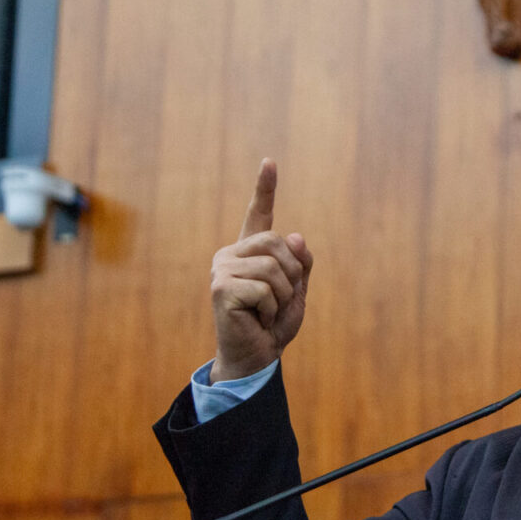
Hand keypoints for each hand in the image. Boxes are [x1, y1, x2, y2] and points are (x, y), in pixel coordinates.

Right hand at [208, 159, 313, 381]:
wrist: (257, 357)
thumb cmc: (275, 324)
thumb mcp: (298, 289)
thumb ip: (299, 262)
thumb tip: (293, 235)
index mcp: (250, 252)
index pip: (259, 214)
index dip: (265, 188)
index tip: (270, 162)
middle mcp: (231, 254)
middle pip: (276, 243)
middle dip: (292, 275)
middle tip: (280, 300)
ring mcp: (222, 269)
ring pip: (273, 267)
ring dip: (283, 296)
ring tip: (268, 313)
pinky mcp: (221, 287)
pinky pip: (265, 288)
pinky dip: (273, 308)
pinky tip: (259, 319)